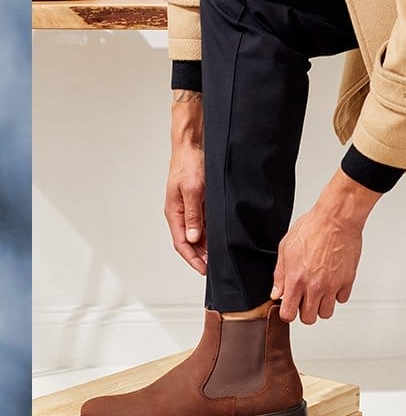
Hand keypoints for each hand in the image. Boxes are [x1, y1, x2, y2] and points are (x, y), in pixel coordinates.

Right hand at [164, 142, 207, 274]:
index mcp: (175, 213)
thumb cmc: (189, 164)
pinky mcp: (198, 204)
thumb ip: (193, 215)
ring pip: (197, 235)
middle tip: (214, 268)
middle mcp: (181, 214)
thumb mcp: (193, 190)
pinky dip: (211, 234)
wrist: (192, 145)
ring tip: (219, 257)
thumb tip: (192, 238)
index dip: (192, 259)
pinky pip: (204, 224)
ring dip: (207, 246)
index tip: (203, 270)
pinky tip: (221, 239)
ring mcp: (190, 209)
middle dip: (201, 257)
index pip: (182, 243)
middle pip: (189, 243)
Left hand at [271, 167, 382, 323]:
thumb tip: (277, 293)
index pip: (288, 314)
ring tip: (319, 292)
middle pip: (309, 318)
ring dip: (321, 305)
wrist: (336, 219)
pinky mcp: (347, 281)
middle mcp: (314, 286)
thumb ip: (280, 274)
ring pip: (326, 313)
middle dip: (305, 312)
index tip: (290, 306)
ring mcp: (332, 285)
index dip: (288, 312)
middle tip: (305, 299)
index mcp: (296, 279)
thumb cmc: (312, 228)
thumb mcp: (286, 248)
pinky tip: (332, 282)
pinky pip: (341, 299)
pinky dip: (337, 294)